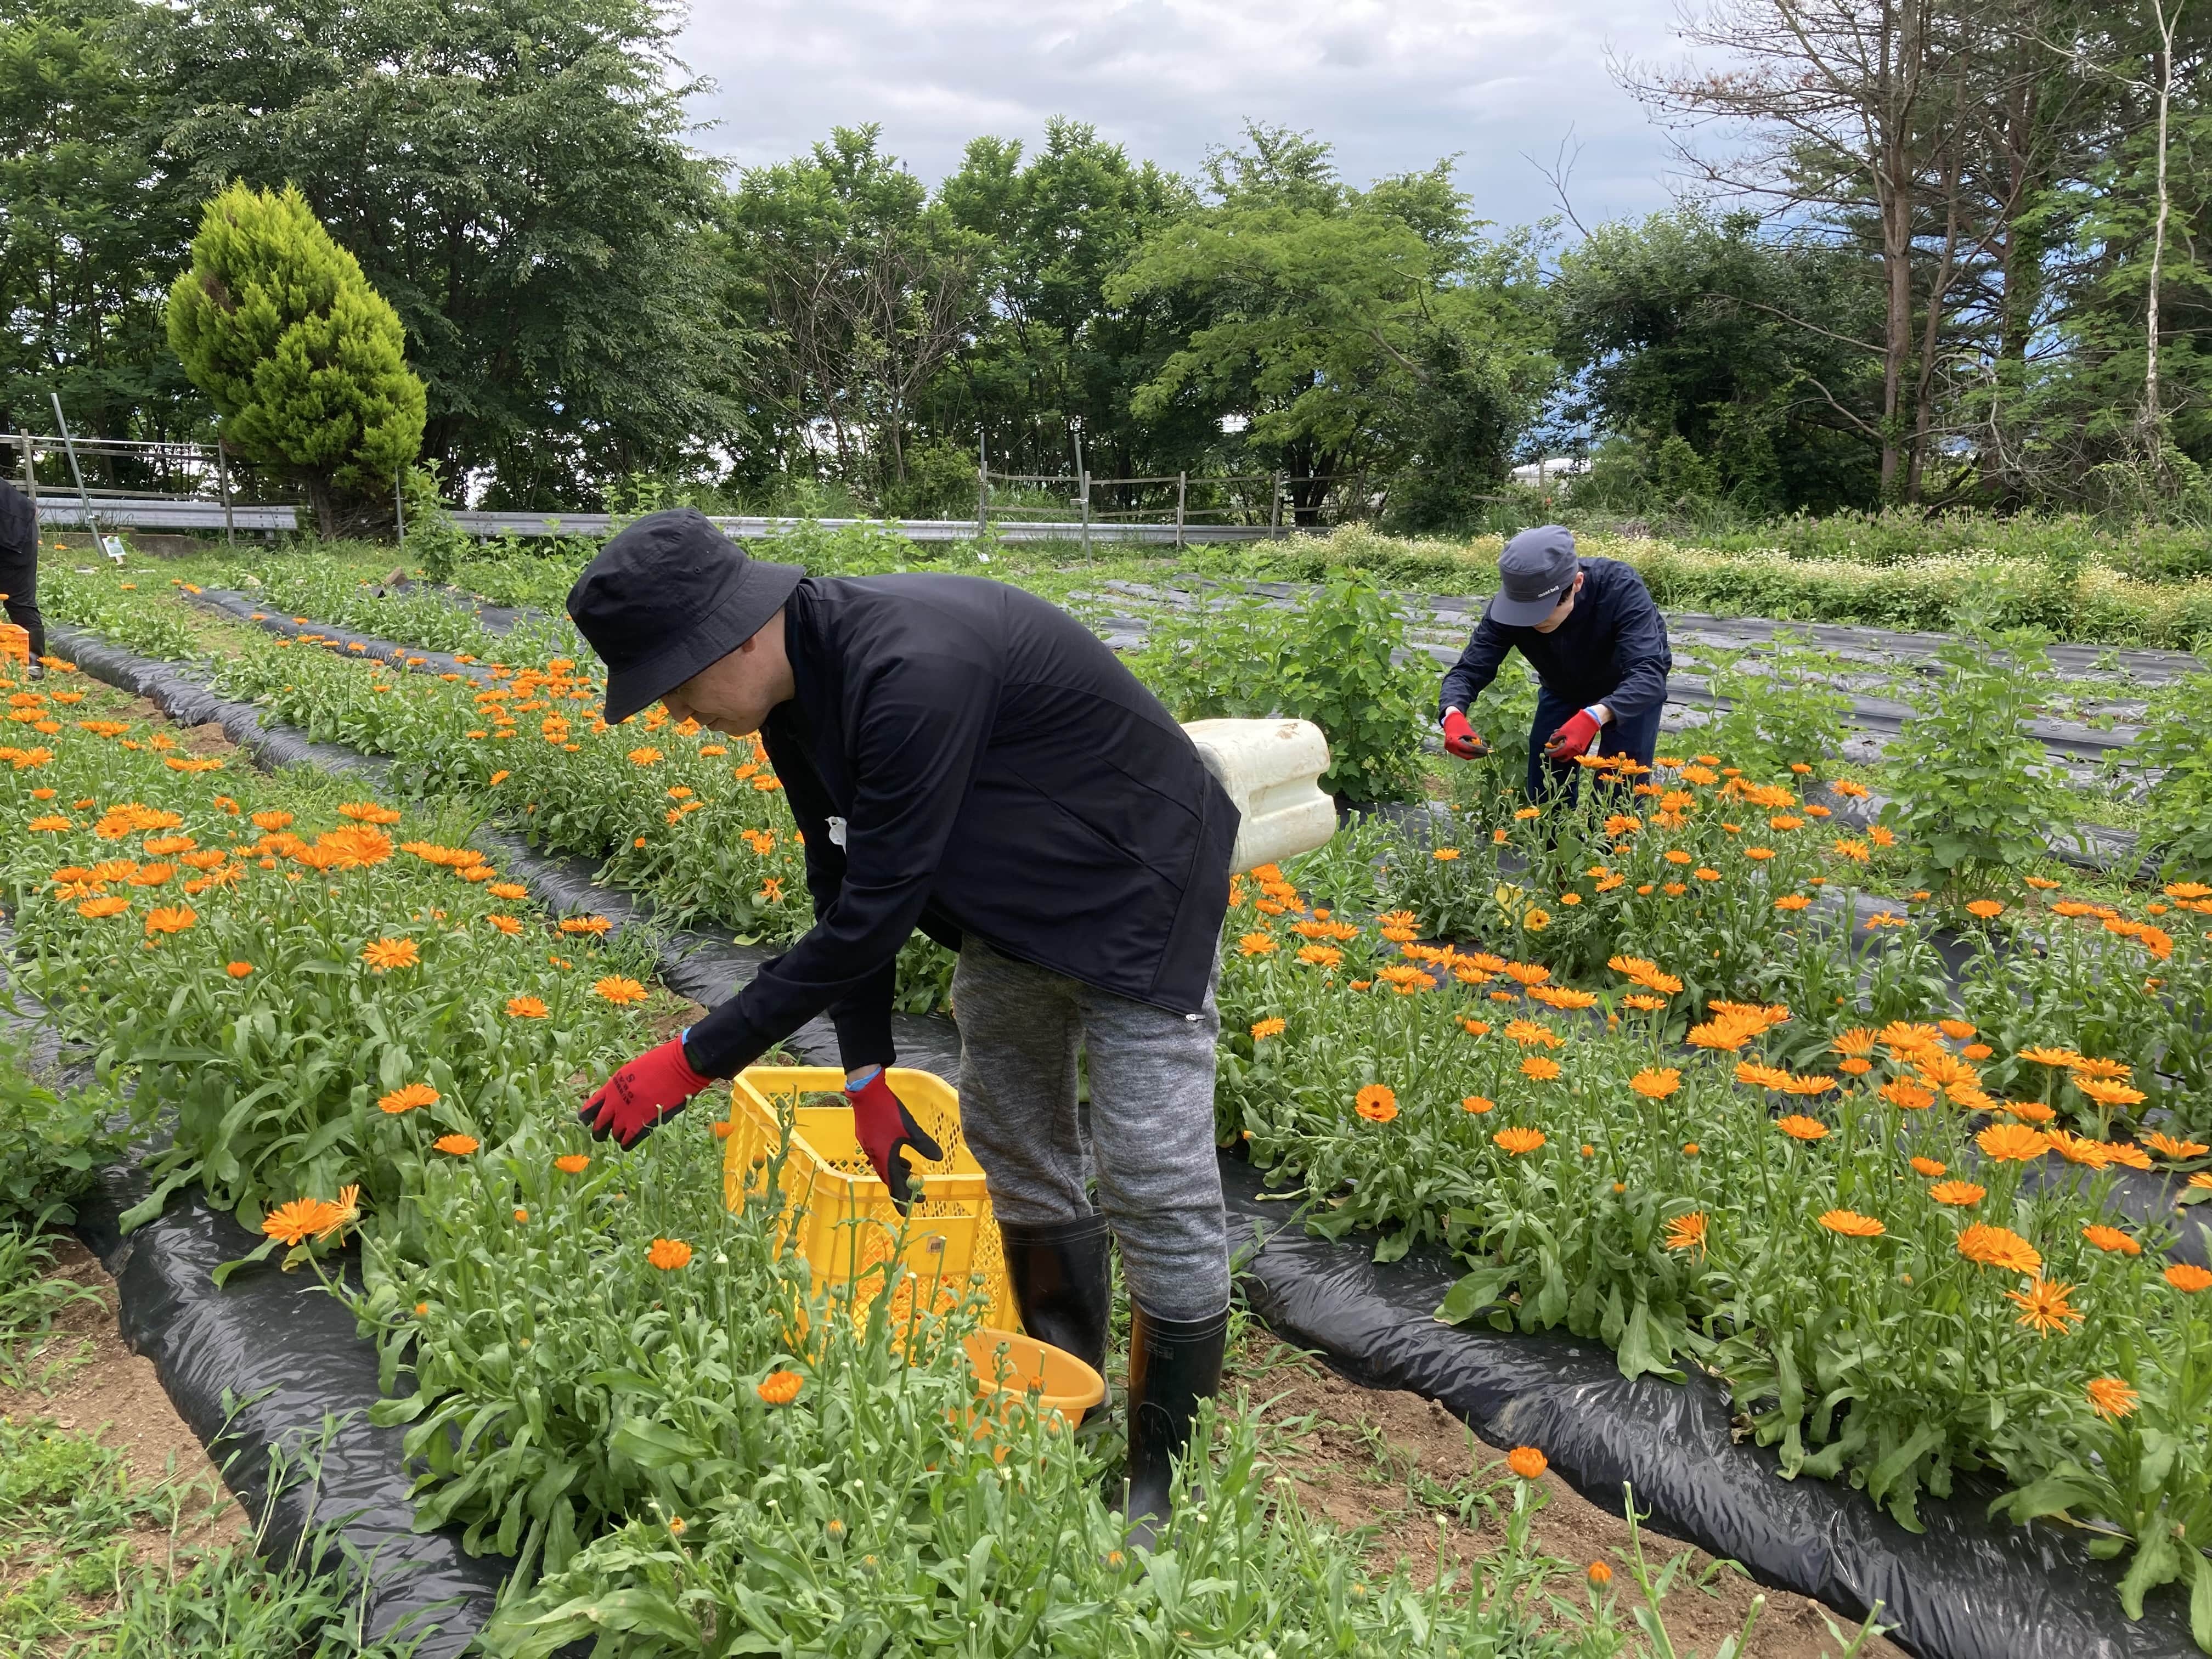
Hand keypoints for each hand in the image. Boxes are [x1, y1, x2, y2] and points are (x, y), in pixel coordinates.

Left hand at [579, 1038, 714, 1146]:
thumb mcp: (634, 1071)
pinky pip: (627, 1141)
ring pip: (615, 1134)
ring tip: (624, 1135)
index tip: (587, 1122)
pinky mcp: (641, 1123)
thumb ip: (623, 1087)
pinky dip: (627, 1143)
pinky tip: (630, 1142)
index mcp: (612, 1086)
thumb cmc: (662, 1063)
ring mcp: (627, 1114)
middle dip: (599, 1132)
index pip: (590, 1107)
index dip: (587, 1117)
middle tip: (601, 1136)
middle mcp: (615, 1102)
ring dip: (618, 1136)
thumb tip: (619, 1100)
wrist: (680, 1066)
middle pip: (599, 1125)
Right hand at [846, 1068, 944, 1212]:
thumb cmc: (888, 1110)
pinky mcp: (868, 1139)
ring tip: (912, 1176)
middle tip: (918, 1197)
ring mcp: (870, 1148)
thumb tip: (939, 1158)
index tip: (914, 1207)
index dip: (903, 1198)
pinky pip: (881, 1158)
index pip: (894, 1185)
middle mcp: (875, 1156)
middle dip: (904, 1190)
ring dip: (899, 1174)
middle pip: (889, 1180)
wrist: (866, 1092)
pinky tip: (902, 1158)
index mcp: (884, 1157)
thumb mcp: (909, 1128)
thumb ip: (923, 1145)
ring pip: (885, 1168)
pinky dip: (893, 1162)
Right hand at [1441, 709, 1488, 759]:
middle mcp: (1451, 748)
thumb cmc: (1460, 724)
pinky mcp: (1452, 750)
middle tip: (1486, 753)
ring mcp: (1451, 750)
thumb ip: (1477, 740)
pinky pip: (1463, 753)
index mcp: (1454, 741)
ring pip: (1465, 755)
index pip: (1469, 748)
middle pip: (1467, 755)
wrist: (1450, 721)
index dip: (1479, 750)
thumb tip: (1486, 747)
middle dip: (1477, 754)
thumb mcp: (1470, 731)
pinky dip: (1470, 752)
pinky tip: (1477, 751)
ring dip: (1475, 754)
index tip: (1487, 750)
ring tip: (1483, 752)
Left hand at [1543, 707, 1603, 759]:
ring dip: (1561, 751)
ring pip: (1567, 754)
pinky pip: (1572, 751)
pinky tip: (1564, 740)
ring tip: (1558, 741)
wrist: (1591, 720)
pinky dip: (1567, 748)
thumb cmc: (1576, 723)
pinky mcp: (1582, 747)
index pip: (1555, 753)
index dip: (1549, 751)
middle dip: (1555, 754)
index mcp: (1569, 747)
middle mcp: (1574, 751)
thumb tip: (1550, 744)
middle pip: (1562, 757)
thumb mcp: (1562, 730)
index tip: (1546, 749)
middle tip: (1551, 748)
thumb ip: (1555, 738)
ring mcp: (1579, 750)